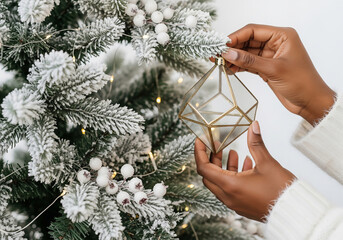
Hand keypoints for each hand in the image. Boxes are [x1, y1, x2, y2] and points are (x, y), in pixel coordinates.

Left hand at [194, 121, 294, 220]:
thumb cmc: (281, 191)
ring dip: (223, 167)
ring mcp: (234, 202)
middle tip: (217, 146)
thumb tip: (253, 126)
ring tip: (232, 152)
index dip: (199, 152)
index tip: (201, 141)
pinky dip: (232, 176)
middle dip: (211, 158)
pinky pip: (230, 189)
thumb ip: (256, 143)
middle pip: (209, 175)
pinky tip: (245, 164)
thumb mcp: (267, 163)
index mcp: (230, 186)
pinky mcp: (242, 205)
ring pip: (220, 182)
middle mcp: (228, 196)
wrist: (295, 212)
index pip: (203, 168)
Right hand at [220, 24, 335, 124]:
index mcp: (282, 36)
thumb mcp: (273, 69)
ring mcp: (270, 56)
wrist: (310, 102)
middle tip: (216, 55)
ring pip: (247, 53)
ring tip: (219, 63)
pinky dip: (239, 66)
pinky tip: (229, 70)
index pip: (253, 30)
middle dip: (232, 48)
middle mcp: (276, 43)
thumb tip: (229, 53)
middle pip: (248, 41)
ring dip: (234, 58)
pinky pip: (249, 64)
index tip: (221, 45)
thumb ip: (249, 61)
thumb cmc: (302, 83)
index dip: (235, 37)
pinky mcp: (266, 67)